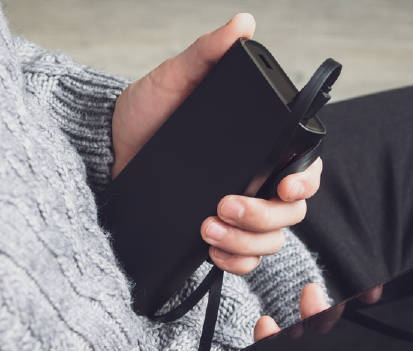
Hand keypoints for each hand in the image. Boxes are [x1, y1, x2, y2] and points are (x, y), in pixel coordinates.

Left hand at [111, 14, 321, 275]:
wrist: (108, 152)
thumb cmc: (145, 114)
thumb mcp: (176, 80)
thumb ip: (208, 54)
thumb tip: (241, 25)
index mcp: (258, 148)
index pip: (303, 168)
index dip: (305, 181)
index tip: (285, 185)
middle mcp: (255, 182)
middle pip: (291, 214)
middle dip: (263, 215)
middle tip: (226, 203)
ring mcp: (237, 213)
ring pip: (270, 242)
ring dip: (246, 240)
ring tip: (208, 226)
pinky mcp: (217, 236)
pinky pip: (245, 262)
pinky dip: (235, 262)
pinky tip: (211, 248)